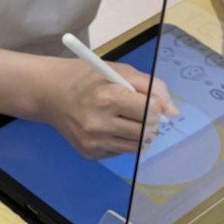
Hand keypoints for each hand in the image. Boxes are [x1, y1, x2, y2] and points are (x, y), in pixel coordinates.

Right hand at [38, 58, 176, 159]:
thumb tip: (173, 112)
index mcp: (107, 97)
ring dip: (139, 132)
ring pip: (136, 145)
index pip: (149, 111)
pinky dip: (122, 140)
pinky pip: (120, 151)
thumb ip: (150, 86)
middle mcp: (99, 123)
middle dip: (150, 121)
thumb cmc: (86, 77)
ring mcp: (93, 142)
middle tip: (140, 110)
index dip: (155, 106)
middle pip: (145, 131)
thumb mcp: (118, 70)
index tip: (148, 100)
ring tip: (125, 117)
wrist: (49, 93)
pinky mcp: (90, 153)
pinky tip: (109, 126)